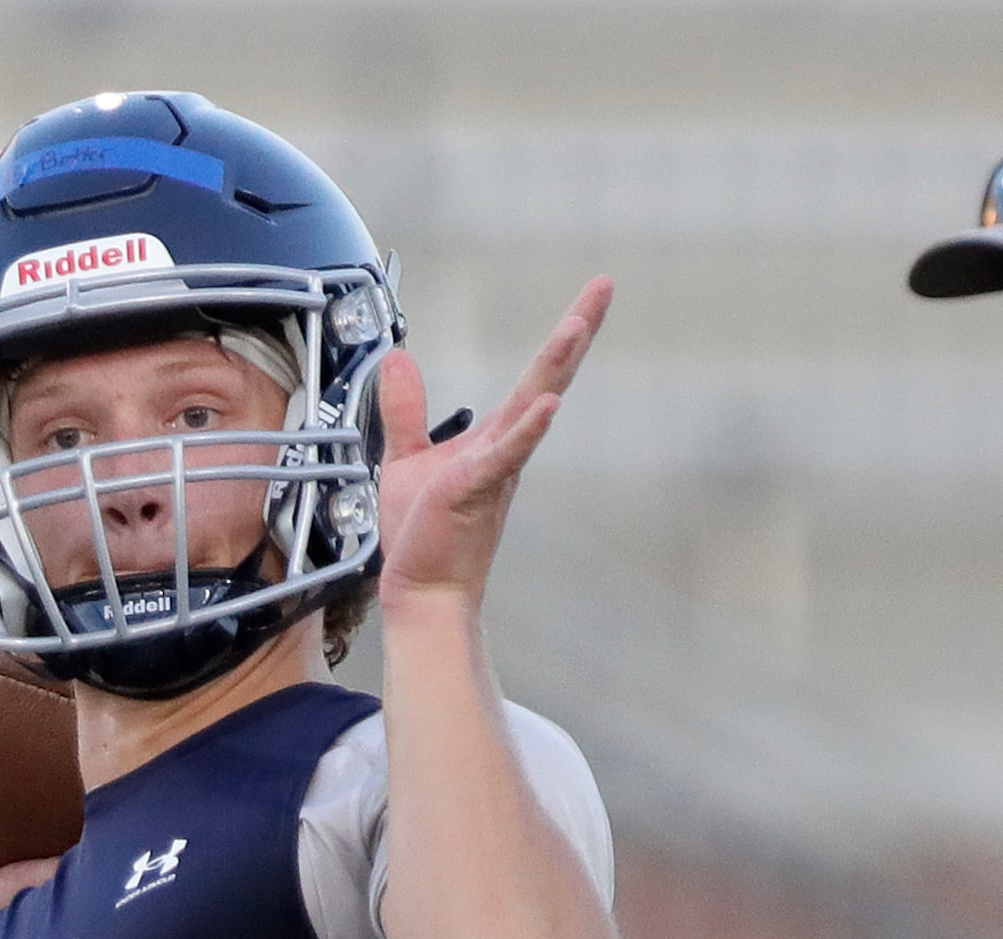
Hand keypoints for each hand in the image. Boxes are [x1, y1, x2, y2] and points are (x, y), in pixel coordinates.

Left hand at [372, 277, 611, 617]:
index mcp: (497, 438)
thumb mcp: (404, 457)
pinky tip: (546, 404)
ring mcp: (496, 468)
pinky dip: (527, 429)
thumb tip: (398, 358)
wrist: (422, 589)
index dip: (563, 336)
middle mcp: (507, 448)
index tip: (588, 299)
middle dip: (577, 330)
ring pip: (533, 407)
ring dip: (555, 365)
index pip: (535, 377)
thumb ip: (406, 408)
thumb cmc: (423, 534)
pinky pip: (505, 455)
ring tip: (577, 324)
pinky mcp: (475, 490)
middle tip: (604, 285)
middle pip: (549, 377)